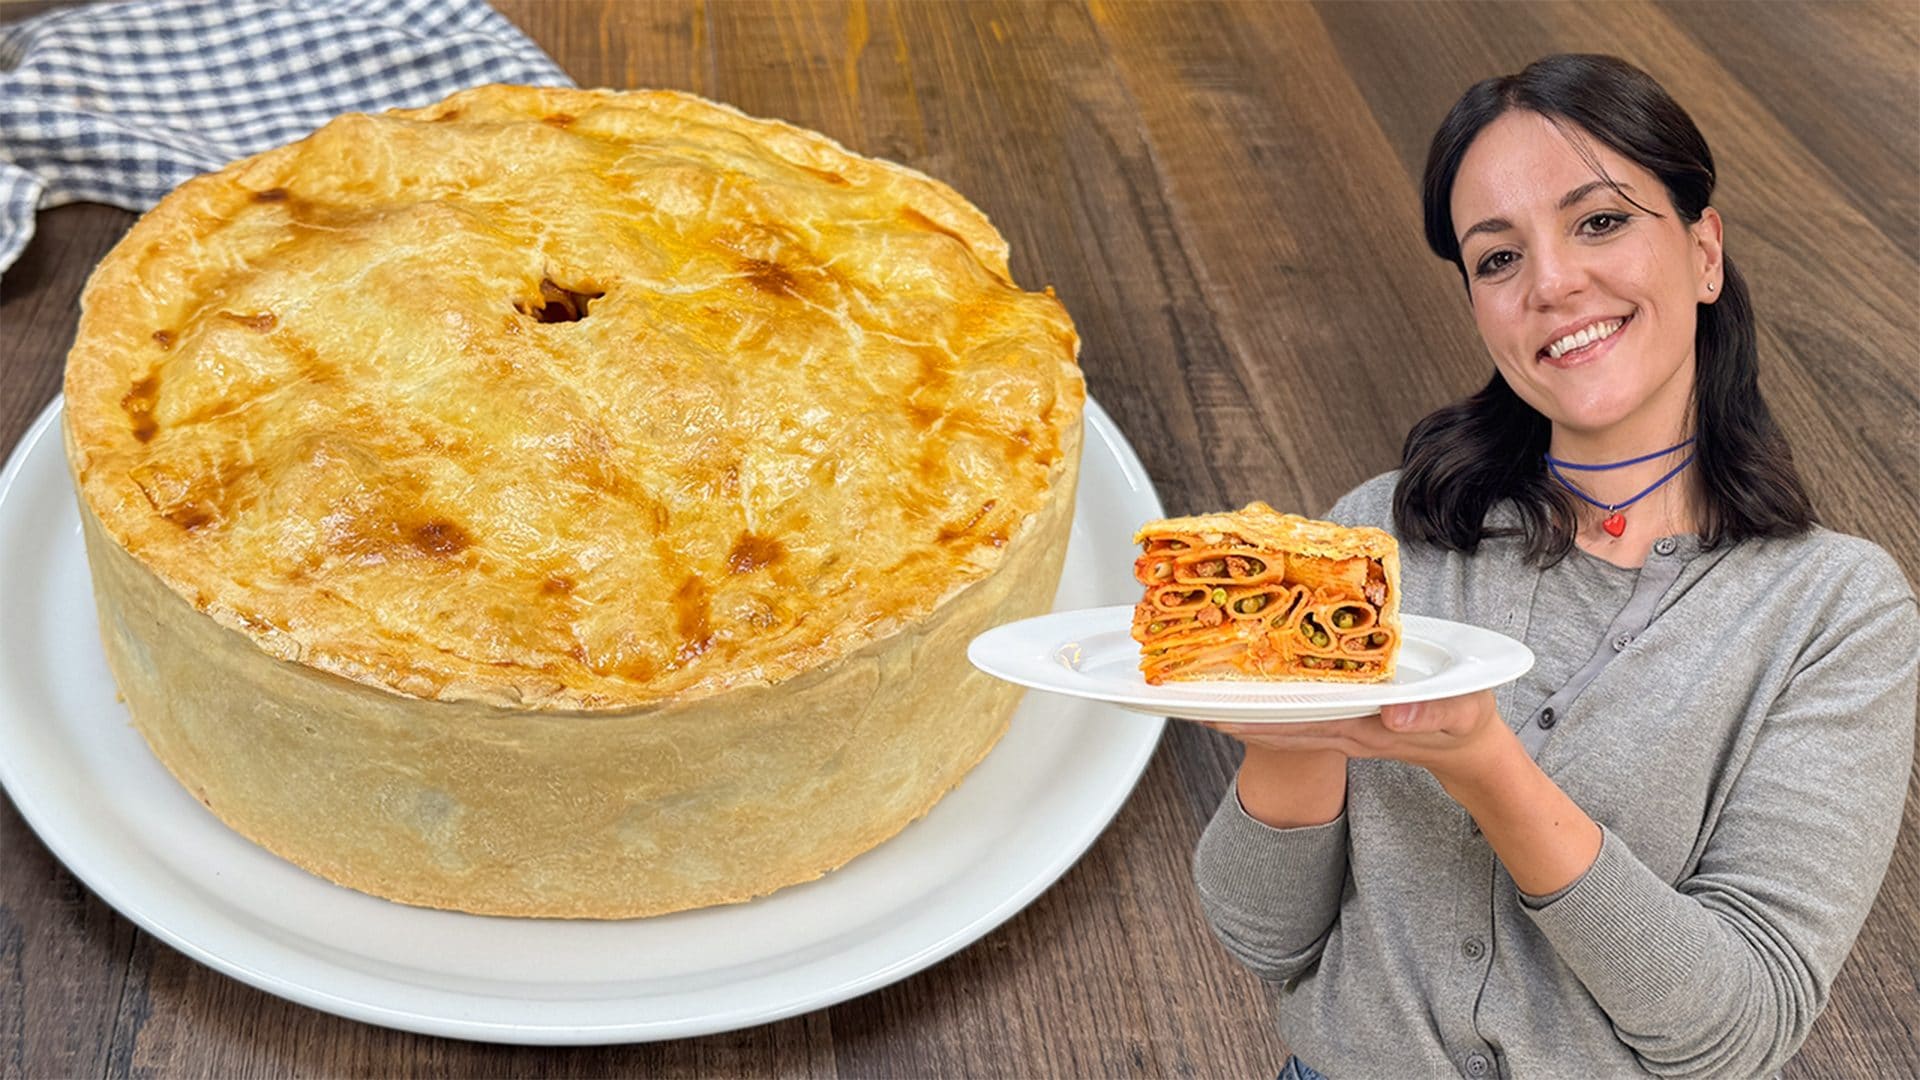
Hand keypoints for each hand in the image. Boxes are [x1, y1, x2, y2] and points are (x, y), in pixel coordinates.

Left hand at [1206, 689, 1513, 795]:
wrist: (1472, 746)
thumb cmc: (1468, 719)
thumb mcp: (1462, 710)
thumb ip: (1432, 711)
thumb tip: (1393, 714)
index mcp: (1368, 724)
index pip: (1305, 722)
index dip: (1264, 718)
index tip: (1223, 712)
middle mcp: (1347, 730)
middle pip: (1282, 726)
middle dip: (1237, 718)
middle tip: (1190, 704)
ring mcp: (1344, 729)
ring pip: (1285, 724)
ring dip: (1245, 716)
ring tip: (1201, 701)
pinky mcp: (1347, 723)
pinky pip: (1300, 719)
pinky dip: (1269, 712)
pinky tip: (1245, 700)